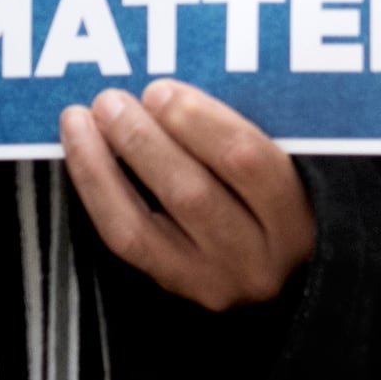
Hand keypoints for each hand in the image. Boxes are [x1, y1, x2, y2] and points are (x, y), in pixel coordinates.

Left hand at [60, 81, 315, 311]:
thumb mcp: (292, 167)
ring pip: (143, 224)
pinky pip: (124, 241)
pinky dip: (96, 193)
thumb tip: (177, 93)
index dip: (200, 122)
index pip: (249, 162)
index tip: (163, 90)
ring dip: (104, 165)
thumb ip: (250, 135)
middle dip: (143, 139)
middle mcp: (258, 258)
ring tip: (82, 120)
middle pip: (192, 194)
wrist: (285, 273)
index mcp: (298, 217)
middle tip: (112, 100)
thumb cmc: (283, 202)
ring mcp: (213, 280)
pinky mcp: (176, 288)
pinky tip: (82, 156)